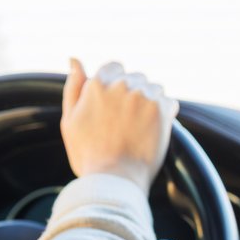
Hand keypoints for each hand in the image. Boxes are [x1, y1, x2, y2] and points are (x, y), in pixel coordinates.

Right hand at [61, 58, 176, 190]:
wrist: (115, 179)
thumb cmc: (89, 154)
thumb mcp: (70, 120)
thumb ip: (73, 87)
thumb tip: (74, 60)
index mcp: (97, 84)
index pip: (114, 68)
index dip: (116, 87)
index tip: (116, 106)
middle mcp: (121, 84)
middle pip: (135, 78)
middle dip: (133, 94)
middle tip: (127, 123)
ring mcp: (143, 95)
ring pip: (154, 89)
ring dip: (150, 102)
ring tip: (140, 128)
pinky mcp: (162, 109)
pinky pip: (169, 102)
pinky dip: (165, 114)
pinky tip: (152, 131)